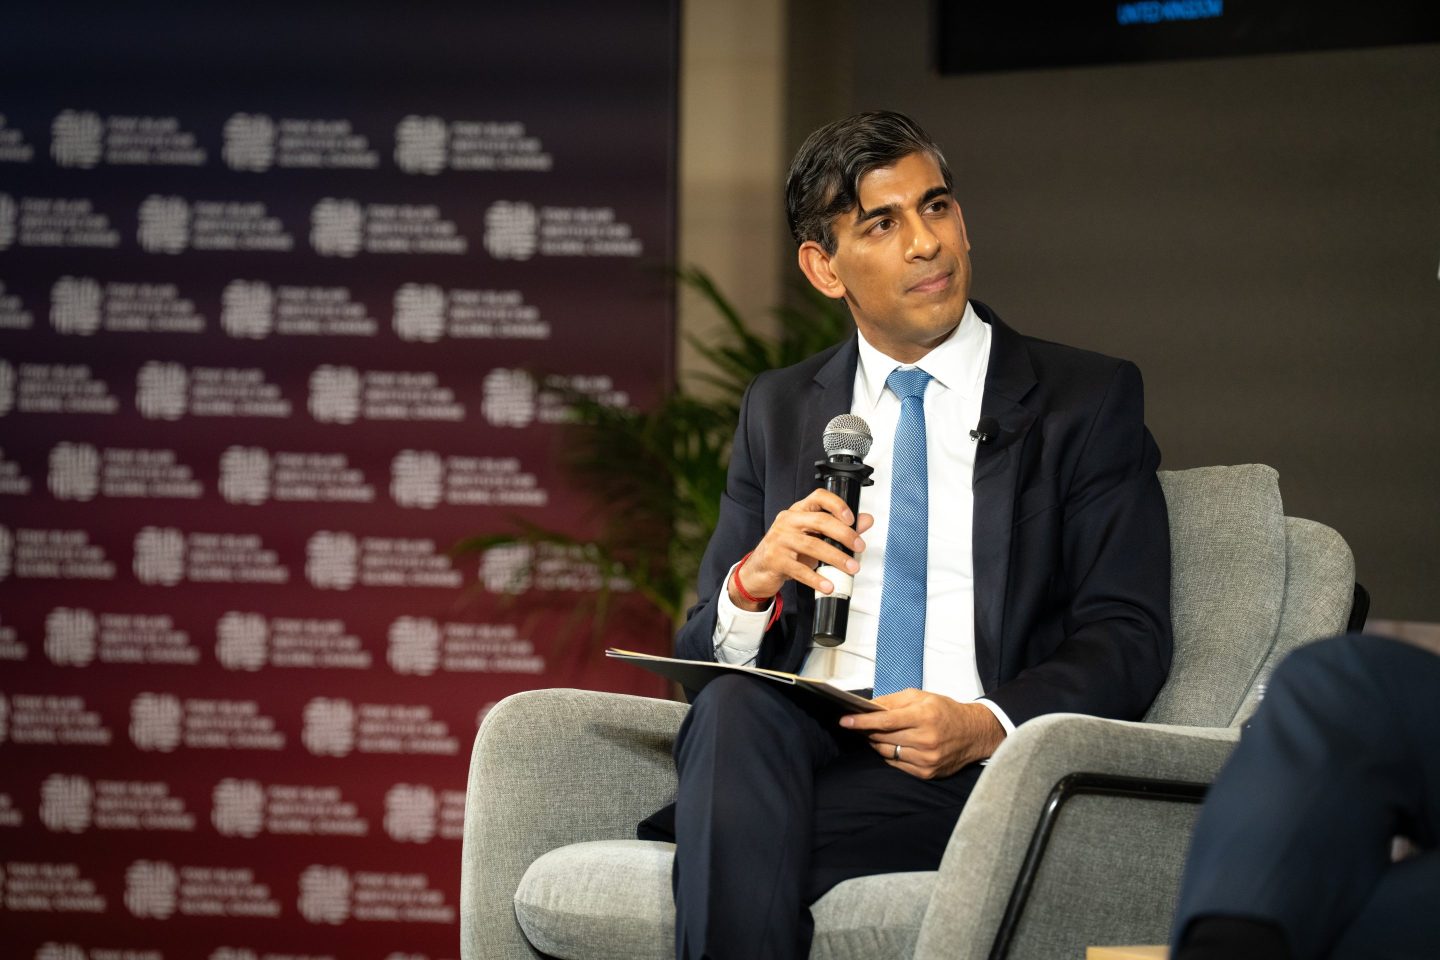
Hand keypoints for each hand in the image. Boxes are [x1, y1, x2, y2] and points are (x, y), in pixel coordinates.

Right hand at [730, 488, 872, 610]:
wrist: (759, 570)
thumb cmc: (788, 551)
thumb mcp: (813, 537)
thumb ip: (840, 529)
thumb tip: (866, 520)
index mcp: (798, 511)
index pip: (818, 497)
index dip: (837, 505)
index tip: (851, 519)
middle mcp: (788, 521)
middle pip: (820, 521)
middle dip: (844, 534)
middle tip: (859, 547)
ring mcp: (779, 539)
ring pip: (812, 545)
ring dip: (836, 558)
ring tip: (851, 568)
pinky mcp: (775, 559)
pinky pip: (799, 570)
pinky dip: (817, 579)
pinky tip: (828, 585)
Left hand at [839, 690, 1005, 779]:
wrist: (974, 734)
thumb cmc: (946, 712)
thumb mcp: (922, 697)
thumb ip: (893, 701)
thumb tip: (868, 706)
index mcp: (924, 717)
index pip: (885, 720)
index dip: (862, 721)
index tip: (845, 721)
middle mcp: (926, 740)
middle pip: (883, 737)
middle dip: (868, 731)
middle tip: (859, 725)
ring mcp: (926, 759)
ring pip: (887, 752)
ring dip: (877, 743)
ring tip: (877, 733)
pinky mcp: (927, 772)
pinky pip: (896, 764)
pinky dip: (890, 754)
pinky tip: (895, 745)